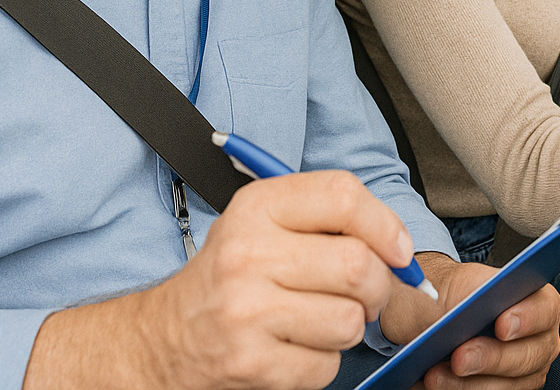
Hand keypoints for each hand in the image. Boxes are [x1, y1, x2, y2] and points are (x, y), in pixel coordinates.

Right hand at [23, 170, 415, 389]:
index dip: (385, 223)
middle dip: (378, 286)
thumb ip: (327, 219)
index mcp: (256, 208)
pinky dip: (322, 362)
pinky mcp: (250, 363)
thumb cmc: (229, 277)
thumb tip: (398, 246)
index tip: (396, 248)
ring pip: (350, 320)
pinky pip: (326, 365)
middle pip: (358, 265)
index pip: (343, 195)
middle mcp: (248, 254)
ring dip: (348, 327)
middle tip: (364, 294)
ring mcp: (247, 311)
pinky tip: (294, 347)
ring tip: (317, 320)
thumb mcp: (263, 224)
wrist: (161, 339)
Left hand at [380, 256, 559, 389]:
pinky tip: (434, 383)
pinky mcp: (506, 389)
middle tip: (459, 359)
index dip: (528, 317)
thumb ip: (466, 294)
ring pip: (507, 386)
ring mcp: (526, 371)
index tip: (501, 326)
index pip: (545, 308)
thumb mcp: (456, 284)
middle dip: (491, 358)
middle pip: (528, 355)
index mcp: (536, 301)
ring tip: (434, 376)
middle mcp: (539, 339)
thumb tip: (455, 311)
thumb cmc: (453, 296)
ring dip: (468, 384)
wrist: (434, 319)